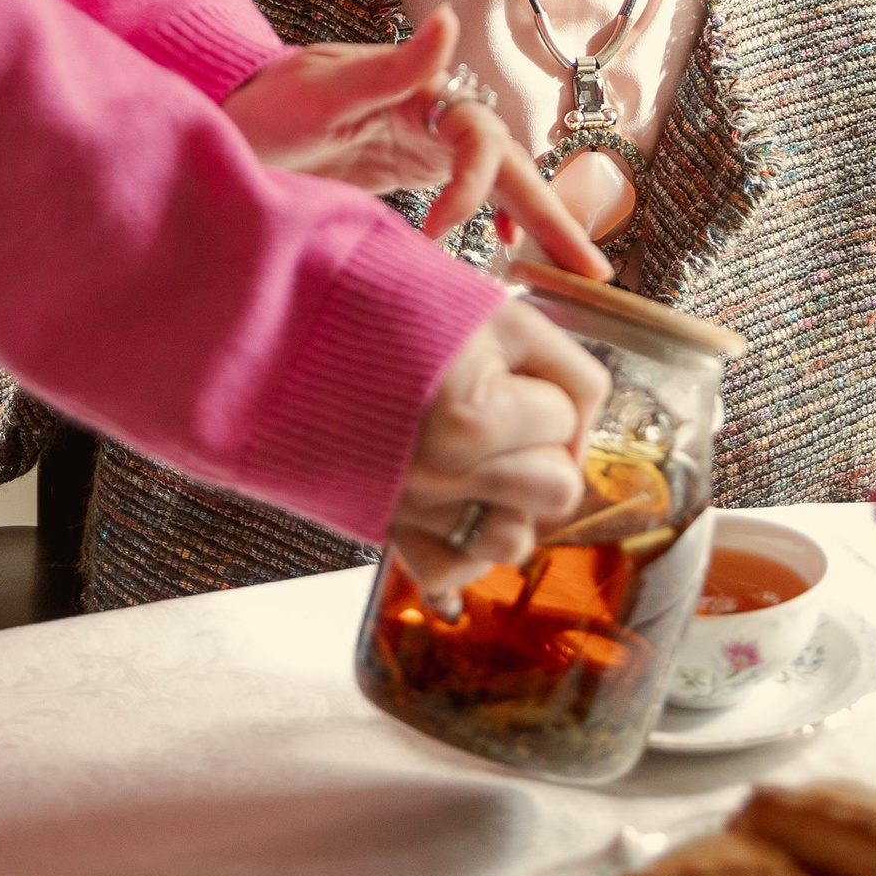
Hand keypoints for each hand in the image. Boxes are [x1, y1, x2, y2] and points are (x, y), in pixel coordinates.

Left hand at [224, 8, 605, 276]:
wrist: (231, 120)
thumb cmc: (268, 102)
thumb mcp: (322, 87)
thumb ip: (391, 65)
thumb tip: (449, 19)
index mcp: (422, 93)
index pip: (479, 139)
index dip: (470, 187)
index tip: (438, 231)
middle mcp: (437, 116)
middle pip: (511, 166)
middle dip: (551, 216)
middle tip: (590, 270)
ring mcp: (429, 145)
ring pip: (502, 184)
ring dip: (540, 225)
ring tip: (578, 276)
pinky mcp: (415, 170)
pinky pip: (475, 196)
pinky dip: (499, 221)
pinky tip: (509, 251)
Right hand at [385, 299, 605, 599]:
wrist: (288, 322)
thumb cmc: (389, 304)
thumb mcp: (496, 313)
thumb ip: (565, 366)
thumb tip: (587, 424)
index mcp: (472, 413)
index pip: (568, 421)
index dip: (546, 389)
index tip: (508, 370)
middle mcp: (441, 474)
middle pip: (558, 491)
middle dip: (544, 449)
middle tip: (508, 416)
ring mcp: (412, 509)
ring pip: (515, 542)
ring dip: (512, 503)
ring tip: (482, 457)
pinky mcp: (386, 529)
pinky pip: (454, 572)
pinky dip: (466, 545)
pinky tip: (458, 500)